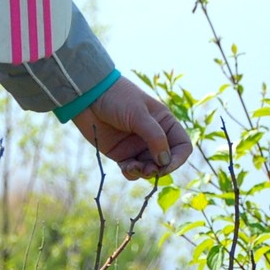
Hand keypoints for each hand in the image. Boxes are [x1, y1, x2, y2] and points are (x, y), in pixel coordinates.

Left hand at [72, 76, 192, 180]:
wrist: (88, 96)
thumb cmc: (117, 98)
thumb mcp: (138, 114)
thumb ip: (154, 137)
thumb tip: (165, 161)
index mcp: (164, 123)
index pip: (182, 146)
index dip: (177, 159)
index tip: (165, 165)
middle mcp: (154, 137)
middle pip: (166, 161)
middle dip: (158, 169)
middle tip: (147, 170)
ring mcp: (138, 146)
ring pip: (149, 169)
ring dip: (144, 173)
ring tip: (133, 167)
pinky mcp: (122, 154)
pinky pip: (133, 170)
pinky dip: (132, 173)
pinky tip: (126, 168)